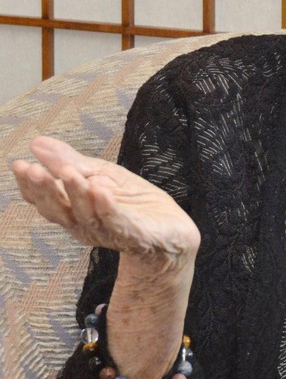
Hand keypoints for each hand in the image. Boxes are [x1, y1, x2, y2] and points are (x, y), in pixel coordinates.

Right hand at [12, 135, 199, 271]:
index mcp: (74, 211)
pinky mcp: (134, 235)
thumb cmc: (134, 204)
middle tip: (32, 170)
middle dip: (45, 189)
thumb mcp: (102, 174)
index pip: (45, 200)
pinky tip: (100, 191)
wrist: (172, 233)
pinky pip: (118, 221)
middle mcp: (85, 225)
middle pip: (59, 210)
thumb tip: (36, 143)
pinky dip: (107, 207)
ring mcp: (109, 232)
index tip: (19, 164)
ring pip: (85, 214)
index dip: (31, 185)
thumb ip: (70, 161)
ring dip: (75, 193)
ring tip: (67, 172)